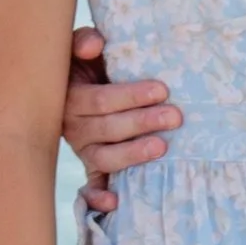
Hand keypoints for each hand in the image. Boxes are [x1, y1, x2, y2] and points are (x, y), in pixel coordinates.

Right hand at [64, 26, 182, 217]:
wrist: (74, 84)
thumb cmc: (86, 63)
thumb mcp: (80, 48)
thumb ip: (83, 41)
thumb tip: (94, 44)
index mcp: (70, 98)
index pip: (100, 100)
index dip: (130, 96)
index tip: (162, 90)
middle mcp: (74, 127)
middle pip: (108, 129)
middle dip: (142, 122)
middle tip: (175, 116)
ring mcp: (83, 149)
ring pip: (105, 158)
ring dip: (133, 154)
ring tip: (162, 147)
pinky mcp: (92, 166)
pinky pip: (91, 186)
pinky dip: (98, 198)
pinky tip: (116, 203)